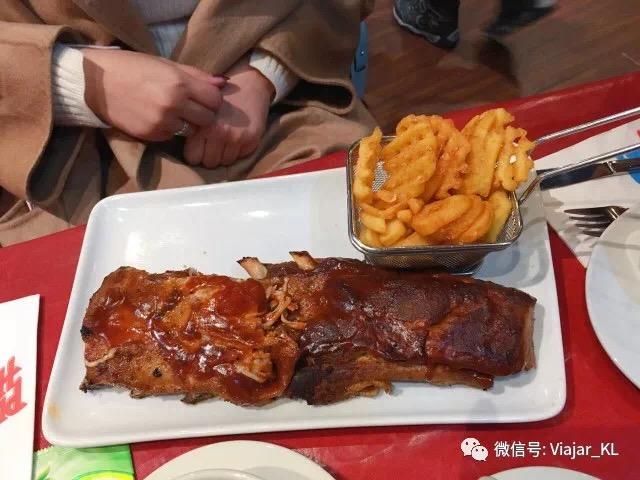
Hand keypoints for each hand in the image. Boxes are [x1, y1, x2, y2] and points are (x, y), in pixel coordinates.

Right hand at [83, 49, 225, 140]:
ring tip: (173, 112)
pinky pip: (173, 136)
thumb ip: (196, 75)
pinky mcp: (151, 135)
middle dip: (204, 113)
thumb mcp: (165, 64)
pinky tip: (158, 118)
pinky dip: (170, 129)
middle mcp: (173, 104)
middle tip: (192, 107)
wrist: (95, 82)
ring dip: (187, 123)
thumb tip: (224, 82)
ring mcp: (162, 122)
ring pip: (192, 130)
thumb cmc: (133, 68)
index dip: (212, 98)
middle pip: (208, 118)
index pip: (215, 99)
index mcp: (179, 83)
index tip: (204, 96)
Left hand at [183, 62, 273, 167]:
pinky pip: (240, 157)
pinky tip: (237, 137)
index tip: (198, 146)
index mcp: (202, 125)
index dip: (195, 153)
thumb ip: (191, 123)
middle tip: (212, 144)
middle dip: (209, 155)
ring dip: (224, 154)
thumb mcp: (199, 104)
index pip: (192, 157)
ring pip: (225, 162)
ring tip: (225, 140)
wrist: (250, 85)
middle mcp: (219, 133)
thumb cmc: (221, 96)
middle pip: (209, 163)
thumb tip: (178, 136)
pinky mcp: (251, 140)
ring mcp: (236, 138)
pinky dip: (238, 150)